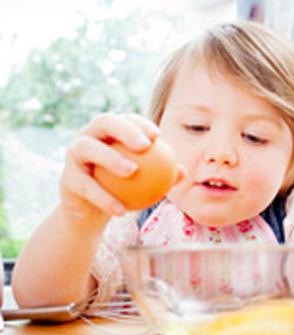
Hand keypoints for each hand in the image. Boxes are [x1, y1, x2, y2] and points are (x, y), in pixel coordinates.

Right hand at [60, 113, 158, 228]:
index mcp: (109, 133)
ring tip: (132, 171)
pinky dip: (104, 198)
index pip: (125, 119)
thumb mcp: (145, 184)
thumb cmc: (124, 192)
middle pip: (104, 122)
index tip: (158, 135)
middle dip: (124, 129)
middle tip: (145, 145)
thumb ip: (162, 176)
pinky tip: (122, 209)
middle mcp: (89, 136)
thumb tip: (183, 172)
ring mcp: (74, 155)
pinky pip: (86, 186)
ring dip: (110, 157)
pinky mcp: (67, 178)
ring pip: (88, 148)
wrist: (92, 213)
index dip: (140, 122)